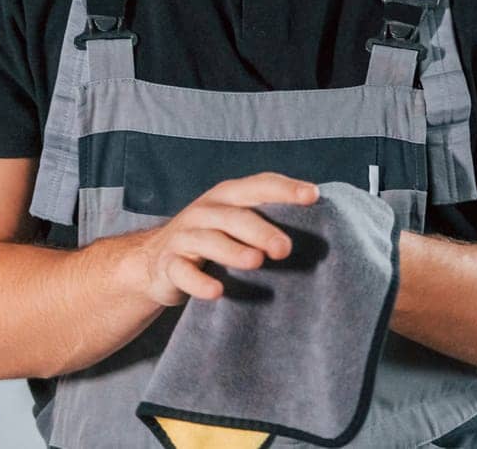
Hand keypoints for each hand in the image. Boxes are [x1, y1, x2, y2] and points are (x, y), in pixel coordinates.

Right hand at [121, 172, 318, 305]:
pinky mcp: (169, 265)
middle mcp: (206, 211)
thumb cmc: (213, 238)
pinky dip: (199, 282)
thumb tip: (322, 222)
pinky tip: (217, 292)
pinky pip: (183, 272)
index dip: (286, 189)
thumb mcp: (236, 221)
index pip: (260, 185)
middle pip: (236, 216)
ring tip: (256, 262)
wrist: (154, 261)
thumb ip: (268, 218)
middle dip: (262, 231)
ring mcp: (185, 237)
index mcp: (229, 196)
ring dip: (233, 251)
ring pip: (209, 240)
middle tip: (286, 249)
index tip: (313, 196)